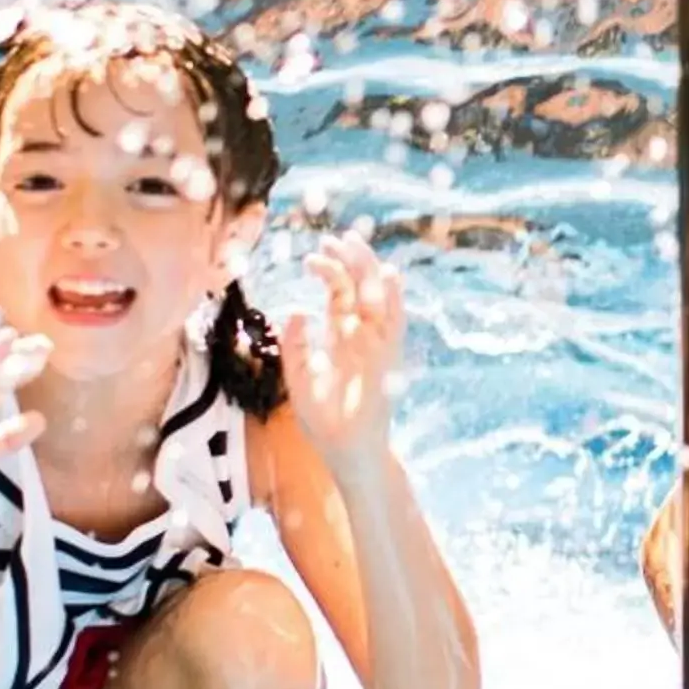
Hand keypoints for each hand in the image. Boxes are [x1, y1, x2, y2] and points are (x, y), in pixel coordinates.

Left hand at [282, 231, 404, 479]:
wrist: (344, 452)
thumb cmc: (324, 422)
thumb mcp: (297, 379)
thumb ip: (294, 346)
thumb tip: (295, 310)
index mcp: (342, 339)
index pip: (341, 295)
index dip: (330, 272)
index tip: (313, 255)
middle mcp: (362, 338)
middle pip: (361, 289)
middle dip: (351, 261)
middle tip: (338, 236)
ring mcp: (376, 347)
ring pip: (378, 299)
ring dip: (368, 271)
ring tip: (355, 244)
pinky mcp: (385, 361)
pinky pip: (393, 326)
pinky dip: (393, 300)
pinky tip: (388, 276)